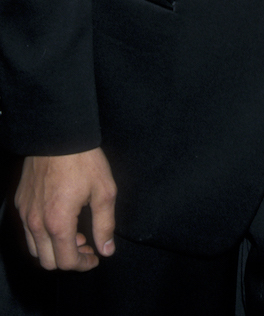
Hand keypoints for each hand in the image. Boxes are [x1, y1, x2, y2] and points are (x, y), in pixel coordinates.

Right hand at [15, 149, 116, 270]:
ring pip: (35, 249)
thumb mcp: (104, 191)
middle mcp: (36, 223)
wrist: (59, 134)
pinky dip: (42, 235)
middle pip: (47, 262)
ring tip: (73, 234)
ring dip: (53, 249)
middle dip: (68, 260)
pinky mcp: (20, 202)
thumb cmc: (84, 161)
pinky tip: (59, 220)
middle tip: (86, 246)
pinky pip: (28, 231)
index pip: (67, 262)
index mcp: (58, 223)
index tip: (95, 257)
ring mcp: (25, 213)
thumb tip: (107, 249)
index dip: (83, 265)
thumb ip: (105, 224)